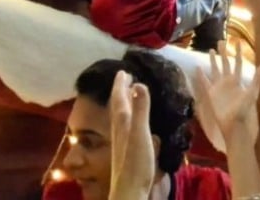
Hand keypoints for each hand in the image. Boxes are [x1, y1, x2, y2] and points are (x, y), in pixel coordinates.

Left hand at [108, 71, 154, 199]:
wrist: (129, 191)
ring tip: (130, 97)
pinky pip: (129, 131)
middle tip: (125, 79)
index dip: (121, 85)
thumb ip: (140, 110)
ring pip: (122, 119)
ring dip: (126, 106)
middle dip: (121, 92)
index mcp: (122, 123)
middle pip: (118, 107)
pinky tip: (141, 129)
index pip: (119, 99)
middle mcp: (120, 131)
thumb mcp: (140, 133)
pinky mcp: (128, 154)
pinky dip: (133, 123)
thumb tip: (139, 83)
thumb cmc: (136, 163)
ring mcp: (122, 143)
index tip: (123, 71)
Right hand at [194, 41, 259, 138]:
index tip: (238, 42)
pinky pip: (205, 82)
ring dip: (213, 61)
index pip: (237, 63)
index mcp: (237, 80)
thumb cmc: (243, 109)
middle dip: (223, 53)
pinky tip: (197, 68)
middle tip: (221, 42)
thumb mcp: (252, 93)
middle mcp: (228, 81)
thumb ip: (257, 79)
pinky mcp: (211, 94)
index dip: (238, 52)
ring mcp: (218, 87)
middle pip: (225, 63)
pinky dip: (201, 76)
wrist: (233, 124)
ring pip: (215, 70)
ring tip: (211, 51)